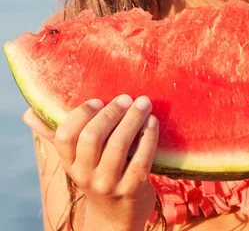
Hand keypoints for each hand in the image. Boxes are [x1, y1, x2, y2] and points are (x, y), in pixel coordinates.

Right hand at [23, 95, 158, 228]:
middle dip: (111, 113)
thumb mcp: (76, 160)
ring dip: (133, 119)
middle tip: (126, 98)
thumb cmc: (96, 176)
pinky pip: (141, 160)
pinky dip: (148, 137)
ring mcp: (108, 185)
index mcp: (70, 164)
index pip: (65, 136)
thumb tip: (29, 114)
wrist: (115, 219)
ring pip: (119, 146)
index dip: (81, 114)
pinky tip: (152, 122)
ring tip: (143, 104)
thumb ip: (56, 135)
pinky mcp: (131, 190)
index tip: (98, 100)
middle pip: (93, 137)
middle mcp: (85, 176)